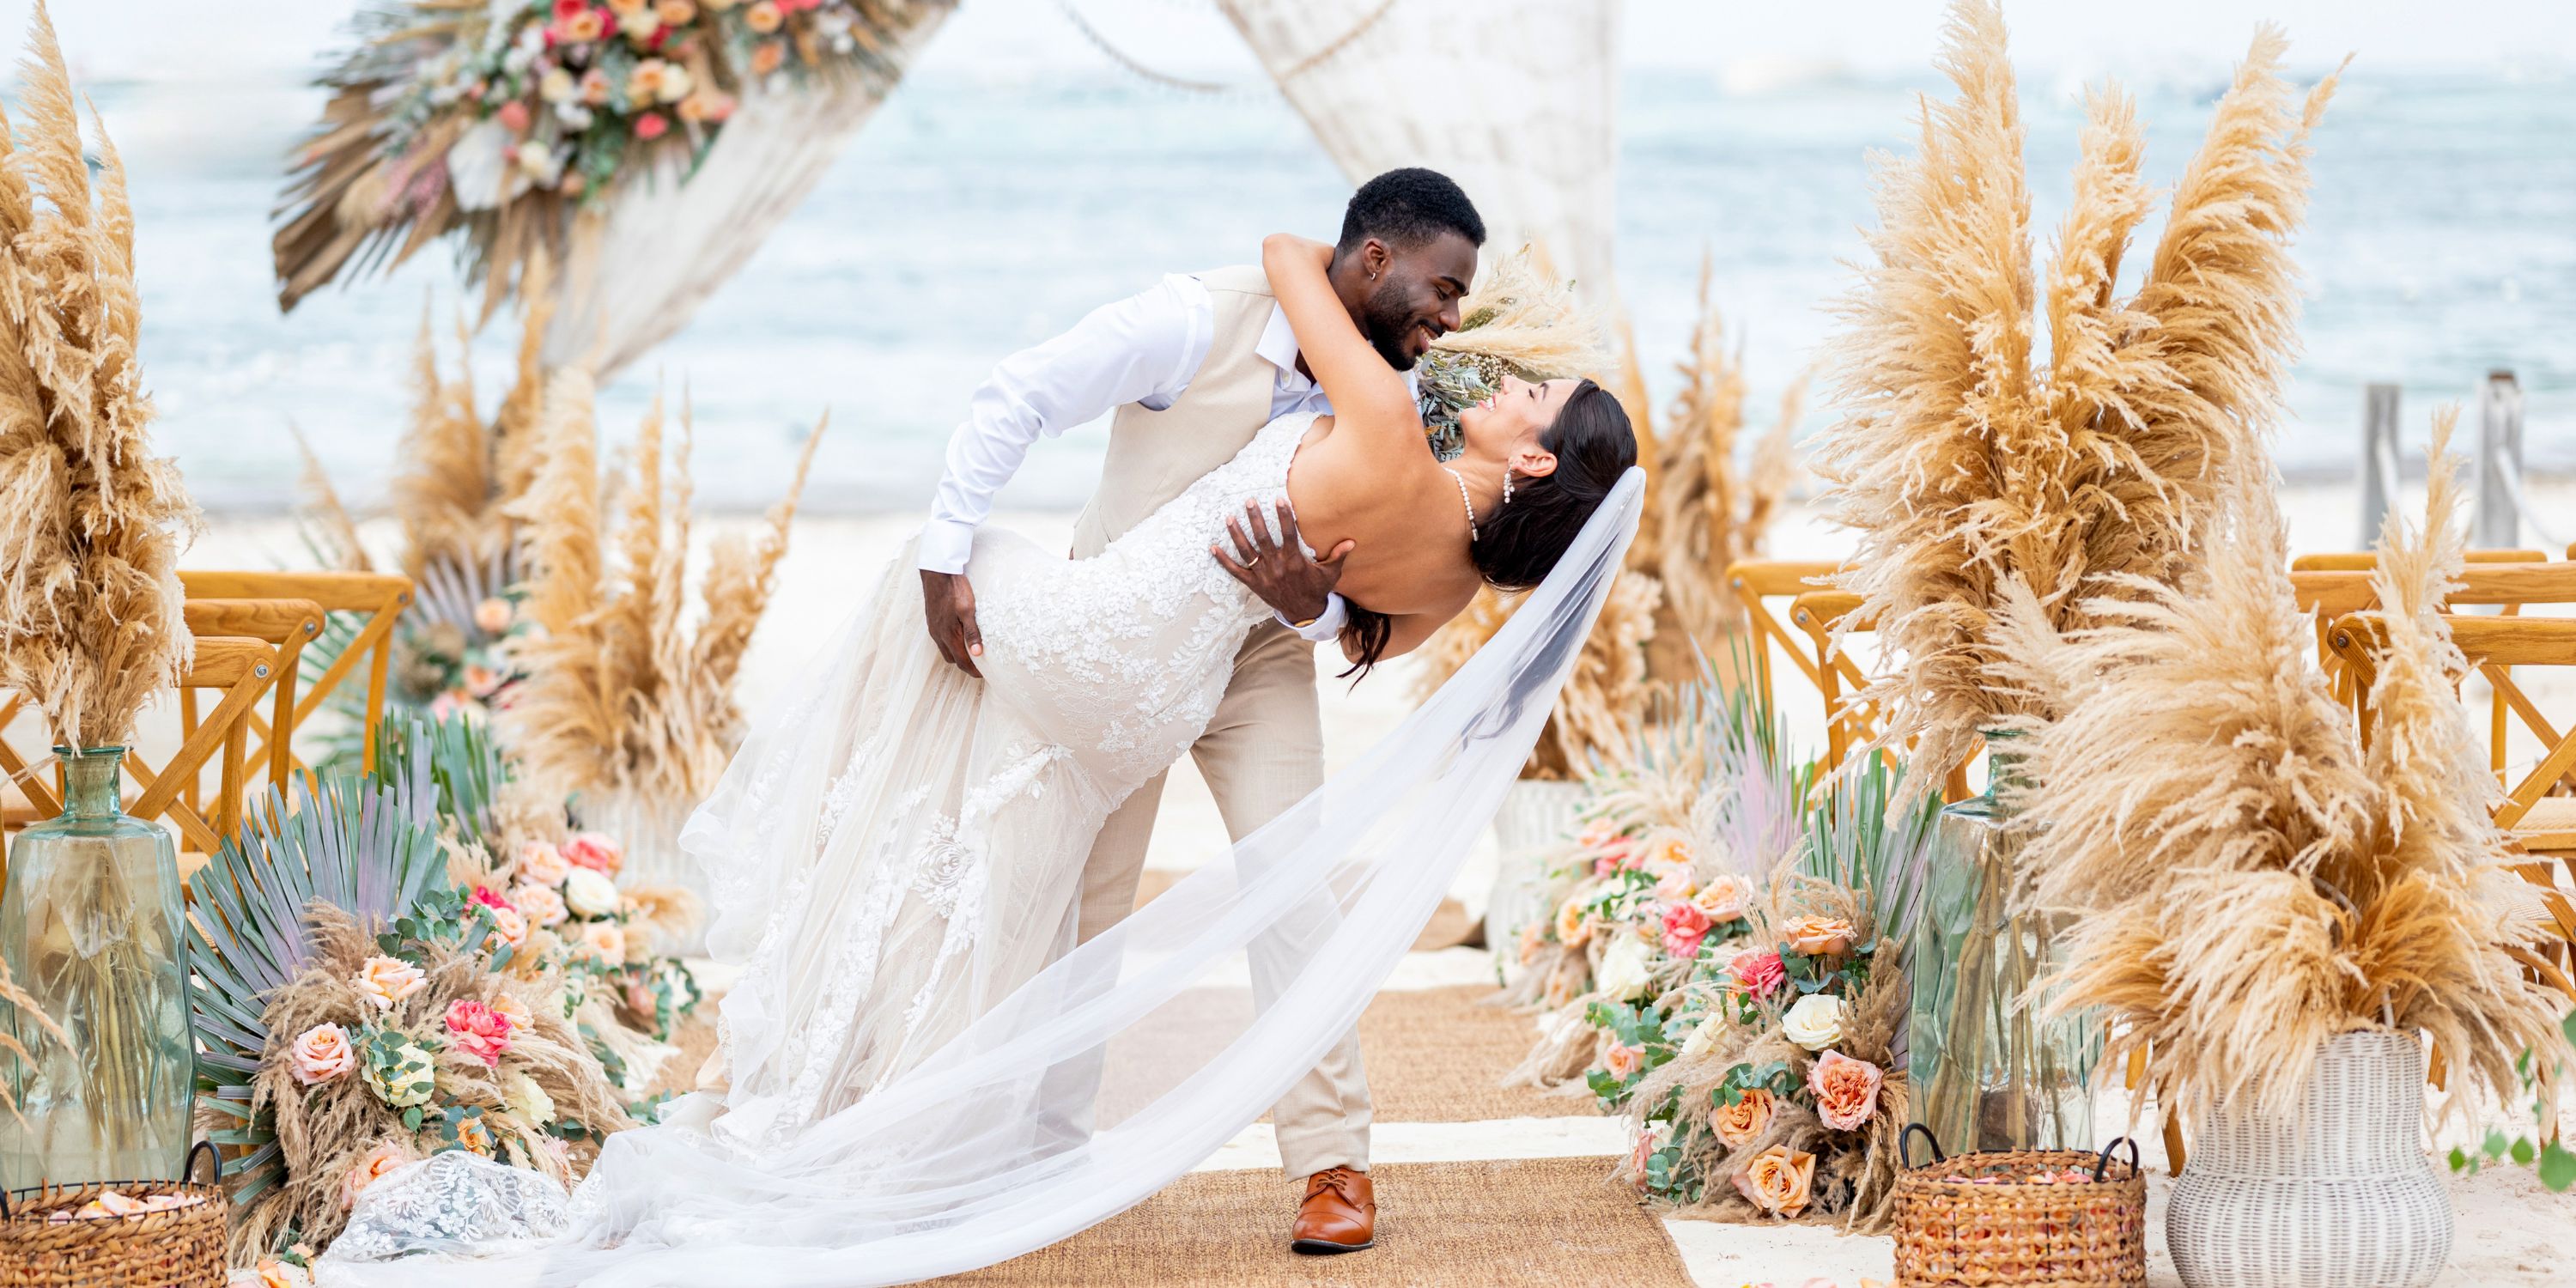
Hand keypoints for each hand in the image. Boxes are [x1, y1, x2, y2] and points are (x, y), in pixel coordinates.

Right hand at [920, 569, 982, 677]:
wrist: (937, 573)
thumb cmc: (954, 590)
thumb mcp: (968, 610)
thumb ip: (972, 632)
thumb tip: (977, 653)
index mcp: (948, 635)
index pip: (961, 661)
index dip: (973, 670)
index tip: (983, 674)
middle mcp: (938, 634)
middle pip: (952, 658)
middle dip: (965, 664)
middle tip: (979, 665)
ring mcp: (933, 628)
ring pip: (945, 649)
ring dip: (956, 654)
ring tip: (970, 651)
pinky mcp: (932, 621)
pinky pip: (940, 639)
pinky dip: (950, 643)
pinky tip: (958, 636)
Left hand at [1211, 498, 1352, 624]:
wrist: (1303, 612)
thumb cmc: (1316, 589)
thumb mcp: (1330, 573)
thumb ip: (1338, 555)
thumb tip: (1352, 541)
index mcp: (1294, 561)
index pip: (1288, 534)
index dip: (1284, 516)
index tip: (1279, 499)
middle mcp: (1276, 566)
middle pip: (1263, 538)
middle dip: (1255, 518)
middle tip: (1249, 501)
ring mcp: (1263, 575)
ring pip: (1247, 552)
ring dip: (1237, 534)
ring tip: (1229, 517)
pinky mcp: (1253, 584)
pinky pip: (1236, 571)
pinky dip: (1224, 560)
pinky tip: (1213, 548)